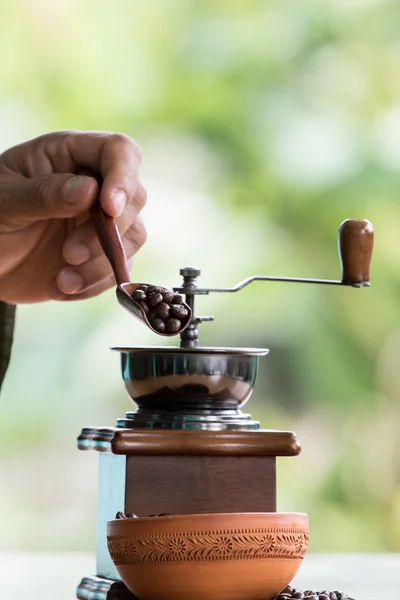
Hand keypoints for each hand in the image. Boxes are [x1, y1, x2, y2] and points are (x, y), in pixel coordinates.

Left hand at [0, 130, 146, 303]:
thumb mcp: (4, 202)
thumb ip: (44, 194)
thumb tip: (90, 190)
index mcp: (68, 155)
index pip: (118, 151)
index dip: (123, 176)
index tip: (109, 208)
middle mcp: (94, 184)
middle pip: (134, 198)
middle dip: (109, 231)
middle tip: (69, 254)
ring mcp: (102, 221)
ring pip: (133, 236)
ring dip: (102, 263)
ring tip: (63, 281)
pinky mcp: (104, 254)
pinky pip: (119, 268)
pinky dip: (94, 283)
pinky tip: (60, 287)